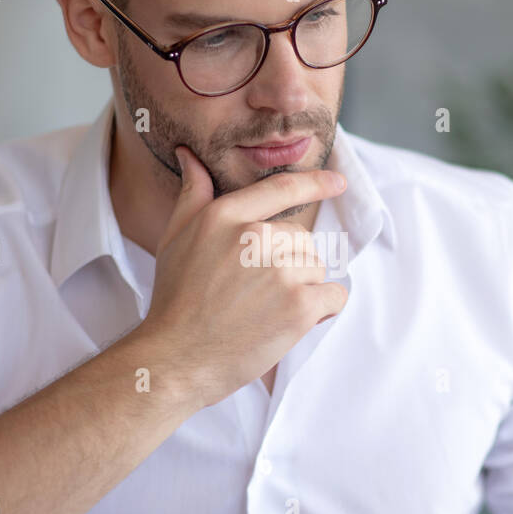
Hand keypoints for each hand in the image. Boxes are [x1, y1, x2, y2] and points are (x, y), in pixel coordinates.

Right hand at [133, 145, 348, 408]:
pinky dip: (322, 311)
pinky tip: (292, 322)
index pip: (282, 188)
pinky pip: (334, 297)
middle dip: (289, 264)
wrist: (176, 358)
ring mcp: (280, 271)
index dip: (316, 183)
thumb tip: (191, 156)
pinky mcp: (299, 305)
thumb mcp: (175, 237)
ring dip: (303, 289)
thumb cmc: (175, 300)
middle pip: (301, 240)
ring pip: (317, 268)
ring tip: (265, 310)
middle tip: (255, 294)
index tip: (337, 182)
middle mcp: (256, 237)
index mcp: (227, 216)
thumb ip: (193, 194)